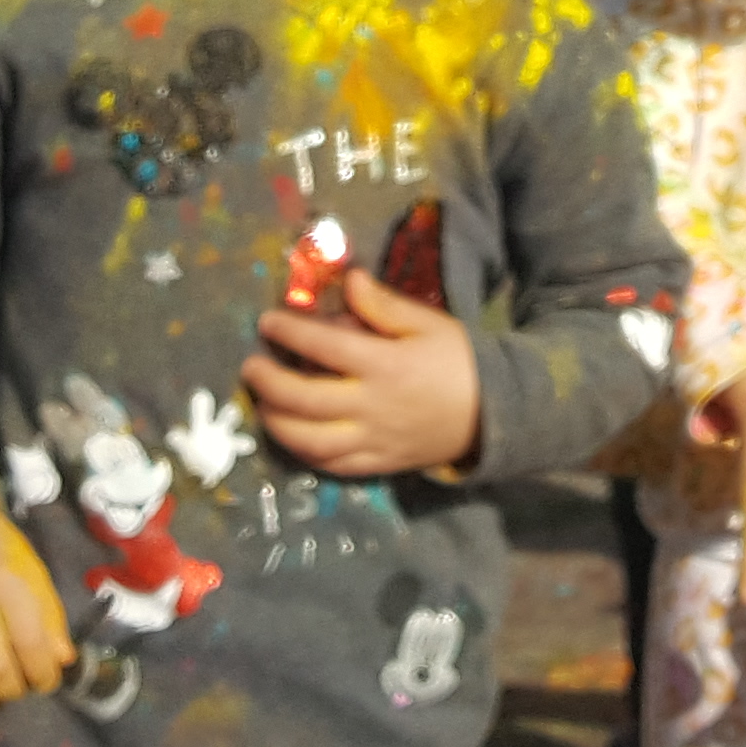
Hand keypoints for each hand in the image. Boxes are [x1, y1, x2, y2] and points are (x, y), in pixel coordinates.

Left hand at [247, 268, 487, 476]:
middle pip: (306, 398)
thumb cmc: (460, 363)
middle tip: (251, 367)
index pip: (325, 347)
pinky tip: (293, 436)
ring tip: (263, 404)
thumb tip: (350, 281)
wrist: (494, 415)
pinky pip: (333, 465)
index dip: (290, 333)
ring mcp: (374, 440)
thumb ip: (385, 306)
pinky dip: (305, 453)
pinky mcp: (378, 464)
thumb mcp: (429, 324)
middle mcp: (373, 406)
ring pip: (311, 440)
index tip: (267, 323)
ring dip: (278, 423)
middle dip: (269, 382)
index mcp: (386, 365)